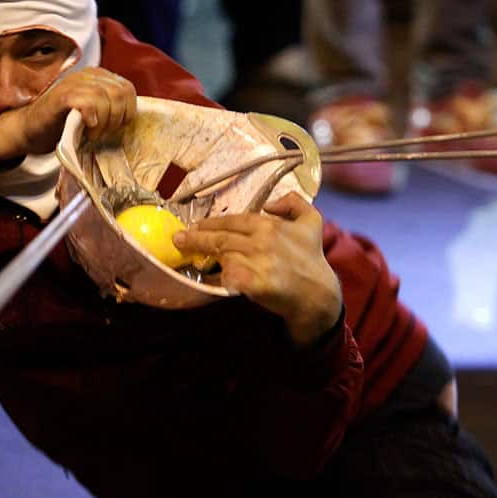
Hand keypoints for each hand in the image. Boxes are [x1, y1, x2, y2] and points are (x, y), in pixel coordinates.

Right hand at [0, 67, 136, 158]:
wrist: (31, 129)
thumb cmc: (63, 124)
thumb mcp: (94, 112)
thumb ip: (111, 108)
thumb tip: (132, 117)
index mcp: (99, 77)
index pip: (128, 89)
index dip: (128, 112)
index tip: (116, 128)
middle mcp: (88, 75)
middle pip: (120, 93)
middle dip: (117, 118)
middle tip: (103, 133)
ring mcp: (73, 83)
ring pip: (106, 97)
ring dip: (104, 121)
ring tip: (94, 133)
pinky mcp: (62, 96)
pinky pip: (87, 101)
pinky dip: (92, 116)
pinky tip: (87, 126)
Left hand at [172, 192, 342, 345]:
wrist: (317, 294)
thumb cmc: (312, 258)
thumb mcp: (312, 221)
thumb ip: (294, 202)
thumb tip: (270, 203)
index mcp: (269, 225)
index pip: (231, 221)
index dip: (210, 224)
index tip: (195, 226)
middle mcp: (260, 241)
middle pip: (219, 238)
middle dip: (195, 238)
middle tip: (179, 239)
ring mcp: (256, 262)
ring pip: (222, 257)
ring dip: (207, 258)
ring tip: (191, 257)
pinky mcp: (252, 283)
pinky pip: (226, 278)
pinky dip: (219, 278)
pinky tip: (212, 278)